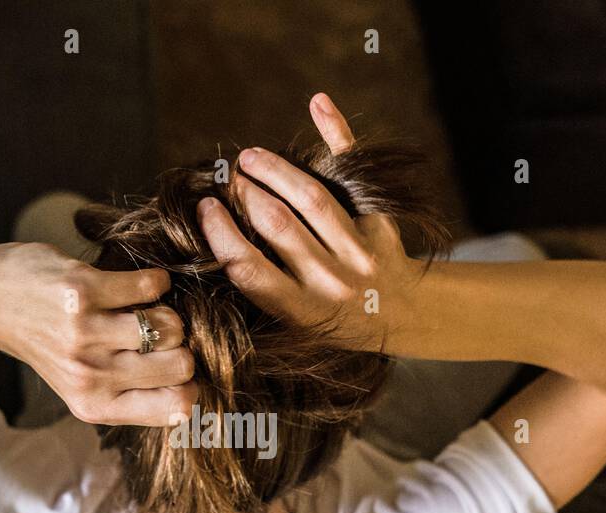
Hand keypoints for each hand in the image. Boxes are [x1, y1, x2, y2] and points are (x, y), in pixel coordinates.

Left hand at [0, 242, 196, 425]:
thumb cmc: (47, 342)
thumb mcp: (80, 386)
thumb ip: (127, 394)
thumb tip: (191, 394)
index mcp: (95, 407)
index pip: (177, 409)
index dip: (189, 385)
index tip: (176, 366)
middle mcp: (90, 377)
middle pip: (181, 365)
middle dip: (179, 345)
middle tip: (155, 333)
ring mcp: (85, 335)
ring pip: (169, 326)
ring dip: (165, 311)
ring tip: (142, 309)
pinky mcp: (83, 293)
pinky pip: (150, 286)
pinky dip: (154, 280)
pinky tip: (137, 284)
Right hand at [195, 93, 423, 349]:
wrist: (400, 314)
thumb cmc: (329, 313)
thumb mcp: (292, 315)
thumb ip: (258, 281)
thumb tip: (209, 225)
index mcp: (300, 310)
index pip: (250, 269)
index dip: (221, 234)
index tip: (206, 207)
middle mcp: (331, 283)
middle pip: (278, 225)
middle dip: (245, 193)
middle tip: (229, 177)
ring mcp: (360, 255)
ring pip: (311, 198)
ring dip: (274, 169)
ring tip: (251, 158)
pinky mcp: (381, 228)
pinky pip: (354, 176)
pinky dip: (337, 135)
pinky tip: (318, 105)